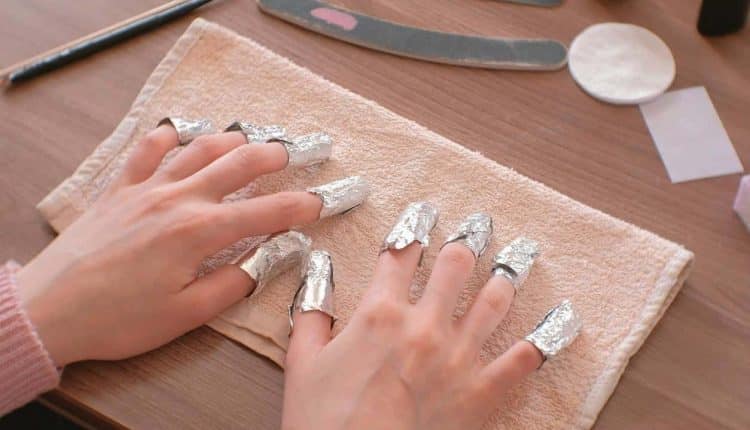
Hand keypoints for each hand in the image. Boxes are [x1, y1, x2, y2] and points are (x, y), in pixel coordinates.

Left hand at [17, 125, 324, 365]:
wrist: (50, 309)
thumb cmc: (118, 318)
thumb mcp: (186, 315)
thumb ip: (233, 283)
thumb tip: (268, 260)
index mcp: (199, 232)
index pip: (265, 212)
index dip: (301, 205)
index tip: (324, 200)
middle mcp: (178, 200)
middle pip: (238, 164)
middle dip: (276, 155)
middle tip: (300, 151)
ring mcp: (146, 189)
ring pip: (198, 148)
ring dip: (230, 140)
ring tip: (251, 138)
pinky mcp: (119, 190)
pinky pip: (145, 151)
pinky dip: (165, 137)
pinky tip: (177, 132)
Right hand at [282, 239, 542, 428]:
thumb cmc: (327, 425)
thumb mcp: (303, 365)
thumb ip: (311, 314)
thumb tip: (318, 272)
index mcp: (379, 314)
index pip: (400, 254)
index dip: (413, 226)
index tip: (423, 213)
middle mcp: (425, 325)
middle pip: (455, 265)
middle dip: (467, 241)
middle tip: (477, 227)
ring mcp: (460, 357)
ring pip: (495, 299)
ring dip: (508, 273)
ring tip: (518, 257)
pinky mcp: (485, 392)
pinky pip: (527, 356)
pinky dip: (548, 335)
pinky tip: (563, 318)